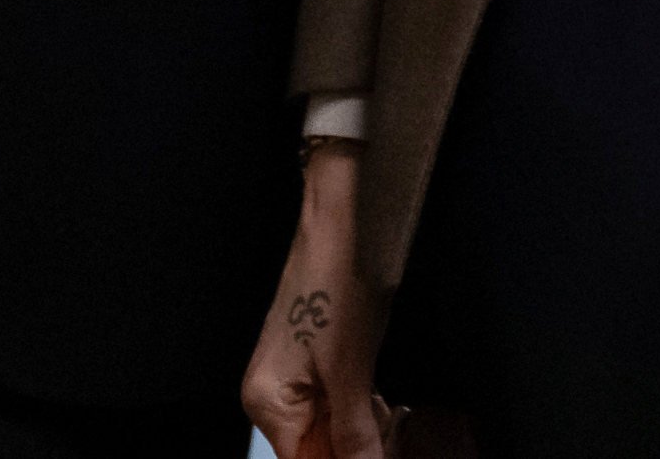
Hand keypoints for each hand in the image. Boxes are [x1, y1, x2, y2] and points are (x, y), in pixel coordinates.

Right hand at [242, 143, 392, 458]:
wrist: (340, 224)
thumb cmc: (337, 285)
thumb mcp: (352, 371)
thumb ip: (355, 434)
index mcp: (269, 403)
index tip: (380, 456)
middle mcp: (273, 398)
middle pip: (318, 451)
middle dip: (359, 448)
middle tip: (391, 430)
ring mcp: (293, 381)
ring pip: (332, 432)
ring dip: (366, 431)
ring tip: (390, 413)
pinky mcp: (315, 365)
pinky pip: (337, 408)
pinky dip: (362, 411)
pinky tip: (382, 401)